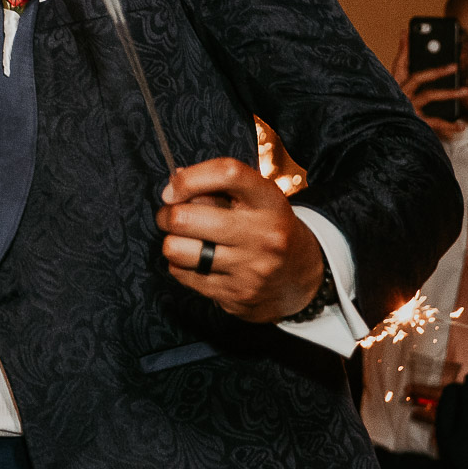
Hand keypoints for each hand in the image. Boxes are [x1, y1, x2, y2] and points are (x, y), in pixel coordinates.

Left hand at [156, 157, 325, 322]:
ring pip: (177, 250)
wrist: (300, 277)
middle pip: (186, 218)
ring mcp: (250, 269)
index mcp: (268, 200)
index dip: (189, 178)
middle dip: (167, 215)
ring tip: (182, 239)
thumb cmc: (266, 226)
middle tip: (170, 216)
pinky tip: (196, 261)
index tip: (172, 189)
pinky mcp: (236, 295)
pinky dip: (180, 266)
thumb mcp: (255, 198)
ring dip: (171, 242)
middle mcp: (263, 235)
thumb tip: (172, 183)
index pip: (227, 173)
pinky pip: (182, 275)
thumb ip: (216, 186)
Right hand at [392, 33, 466, 141]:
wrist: (378, 132)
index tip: (407, 33)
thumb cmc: (387, 108)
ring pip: (429, 96)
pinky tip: (461, 125)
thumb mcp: (391, 86)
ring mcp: (407, 108)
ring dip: (448, 92)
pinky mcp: (414, 122)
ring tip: (465, 90)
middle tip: (455, 66)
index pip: (399, 63)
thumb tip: (405, 37)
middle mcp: (399, 94)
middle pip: (418, 77)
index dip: (404, 48)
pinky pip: (434, 122)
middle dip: (437, 70)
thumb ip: (401, 65)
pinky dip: (449, 125)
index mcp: (392, 84)